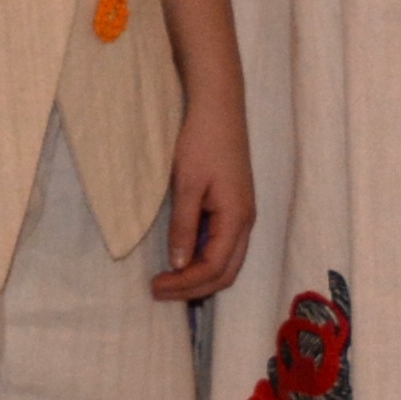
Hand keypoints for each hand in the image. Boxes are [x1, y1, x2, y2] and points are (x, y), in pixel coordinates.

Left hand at [153, 93, 254, 303]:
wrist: (218, 108)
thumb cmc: (202, 142)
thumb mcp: (187, 185)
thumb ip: (183, 227)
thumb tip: (178, 264)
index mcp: (237, 218)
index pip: (213, 267)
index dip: (185, 283)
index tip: (155, 286)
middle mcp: (245, 222)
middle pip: (225, 273)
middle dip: (193, 288)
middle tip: (158, 291)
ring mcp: (242, 214)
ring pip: (226, 262)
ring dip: (198, 276)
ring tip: (168, 279)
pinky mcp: (235, 206)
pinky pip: (223, 246)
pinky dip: (203, 260)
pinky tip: (181, 257)